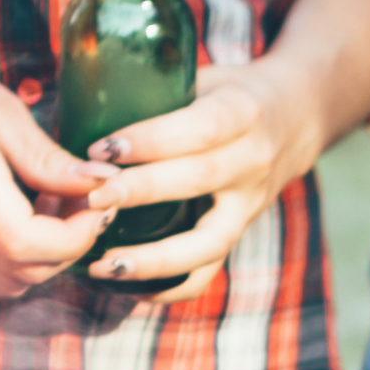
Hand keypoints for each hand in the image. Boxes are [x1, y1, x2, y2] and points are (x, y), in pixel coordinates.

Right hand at [0, 26, 113, 302]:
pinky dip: (13, 266)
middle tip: (80, 198)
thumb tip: (101, 183)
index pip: (28, 242)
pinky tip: (19, 222)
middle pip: (23, 271)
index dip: (77, 234)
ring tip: (49, 208)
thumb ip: (44, 154)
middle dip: (69, 245)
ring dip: (43, 259)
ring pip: (5, 285)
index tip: (97, 199)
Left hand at [74, 52, 346, 297]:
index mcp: (242, 113)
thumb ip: (154, 94)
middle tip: (91, 199)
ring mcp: (250, 203)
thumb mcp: (204, 78)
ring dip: (155, 260)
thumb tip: (72, 109)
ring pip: (209, 241)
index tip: (100, 149)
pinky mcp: (242, 231)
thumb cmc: (229, 93)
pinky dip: (172, 288)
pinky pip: (211, 270)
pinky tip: (130, 292)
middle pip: (197, 181)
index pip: (199, 128)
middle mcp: (252, 161)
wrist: (297, 117)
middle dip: (140, 192)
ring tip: (103, 265)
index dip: (150, 139)